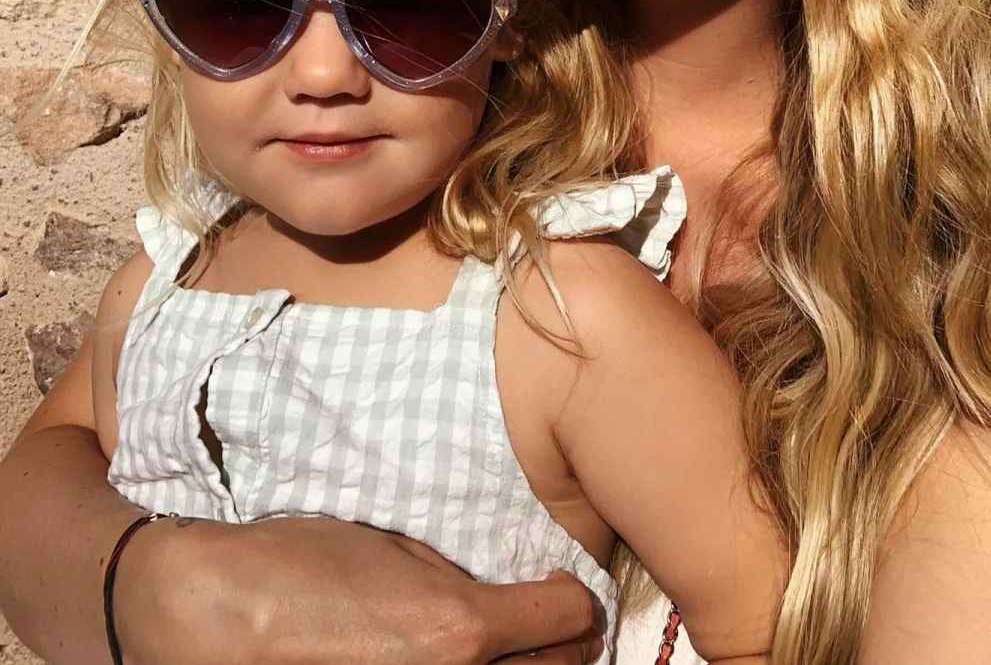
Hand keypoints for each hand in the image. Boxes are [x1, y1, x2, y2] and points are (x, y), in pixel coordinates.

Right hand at [113, 515, 601, 664]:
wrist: (209, 619)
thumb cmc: (296, 567)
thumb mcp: (393, 547)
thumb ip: (460, 574)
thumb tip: (508, 590)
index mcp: (461, 630)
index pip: (570, 617)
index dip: (570, 596)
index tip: (560, 587)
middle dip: (559, 641)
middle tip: (544, 619)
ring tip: (503, 647)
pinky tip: (447, 663)